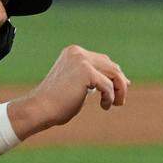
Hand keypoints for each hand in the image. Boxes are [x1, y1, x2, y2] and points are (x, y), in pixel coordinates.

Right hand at [7, 45, 130, 139]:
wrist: (40, 109)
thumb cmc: (56, 103)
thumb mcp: (76, 86)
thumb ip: (93, 79)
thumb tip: (119, 81)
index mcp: (73, 52)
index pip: (102, 60)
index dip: (115, 74)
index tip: (123, 87)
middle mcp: (78, 52)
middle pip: (110, 65)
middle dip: (119, 82)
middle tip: (120, 100)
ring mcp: (82, 60)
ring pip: (114, 73)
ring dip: (119, 91)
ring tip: (116, 104)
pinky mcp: (86, 72)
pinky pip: (108, 85)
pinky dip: (110, 97)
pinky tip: (104, 106)